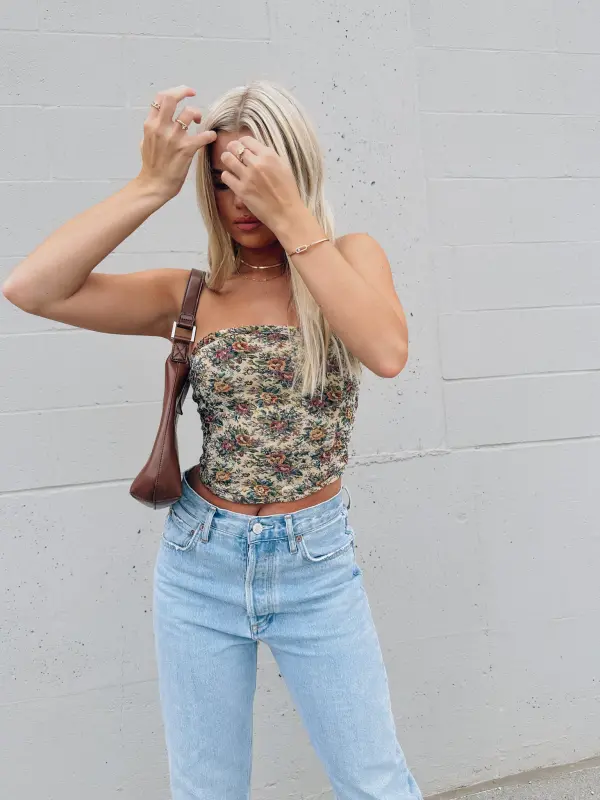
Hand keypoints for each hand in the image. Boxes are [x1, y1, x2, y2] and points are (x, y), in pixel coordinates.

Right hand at [137, 85, 216, 200]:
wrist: (154, 184)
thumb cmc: (151, 165)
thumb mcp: (145, 141)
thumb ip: (153, 128)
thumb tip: (159, 120)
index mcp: (151, 125)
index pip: (160, 98)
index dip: (175, 91)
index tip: (184, 93)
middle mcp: (161, 128)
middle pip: (172, 98)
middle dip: (184, 92)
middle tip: (193, 95)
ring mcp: (174, 138)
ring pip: (189, 113)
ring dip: (197, 114)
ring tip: (198, 121)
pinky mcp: (186, 149)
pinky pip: (204, 136)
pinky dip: (210, 135)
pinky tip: (211, 137)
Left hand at [220, 136, 304, 231]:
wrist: (286, 212)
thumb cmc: (288, 191)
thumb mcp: (284, 167)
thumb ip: (270, 157)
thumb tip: (256, 150)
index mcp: (269, 155)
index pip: (247, 140)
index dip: (242, 142)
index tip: (241, 146)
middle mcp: (257, 163)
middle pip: (234, 147)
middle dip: (231, 148)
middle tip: (232, 153)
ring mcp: (247, 177)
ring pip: (227, 158)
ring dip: (227, 159)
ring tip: (229, 163)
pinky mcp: (241, 190)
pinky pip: (226, 176)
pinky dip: (227, 176)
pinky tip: (232, 178)